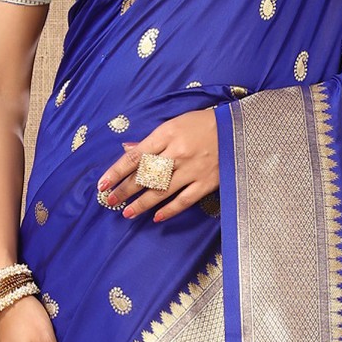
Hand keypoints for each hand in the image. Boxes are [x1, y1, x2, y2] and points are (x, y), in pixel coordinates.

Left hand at [96, 106, 218, 222]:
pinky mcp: (207, 182)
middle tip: (109, 201)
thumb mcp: (174, 124)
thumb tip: (126, 150)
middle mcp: (177, 153)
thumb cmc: (203, 124)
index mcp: (166, 135)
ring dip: (142, 203)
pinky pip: (185, 200)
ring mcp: (193, 169)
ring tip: (127, 213)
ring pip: (161, 190)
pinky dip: (170, 209)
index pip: (135, 156)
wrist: (239, 129)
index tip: (102, 184)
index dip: (116, 172)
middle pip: (145, 176)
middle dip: (125, 190)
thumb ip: (151, 140)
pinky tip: (157, 217)